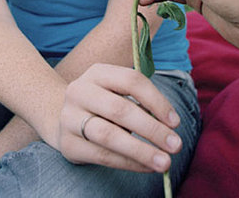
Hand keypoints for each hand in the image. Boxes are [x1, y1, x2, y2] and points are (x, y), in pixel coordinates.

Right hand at [58, 63, 181, 172]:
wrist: (62, 118)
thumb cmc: (101, 104)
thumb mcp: (115, 91)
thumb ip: (140, 100)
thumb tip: (170, 124)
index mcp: (97, 72)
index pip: (131, 80)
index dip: (156, 101)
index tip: (176, 122)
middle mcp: (80, 91)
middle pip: (120, 109)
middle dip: (152, 129)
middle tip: (176, 145)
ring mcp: (70, 117)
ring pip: (109, 135)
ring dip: (141, 150)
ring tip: (164, 162)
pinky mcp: (68, 144)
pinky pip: (102, 156)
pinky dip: (128, 163)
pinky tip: (146, 166)